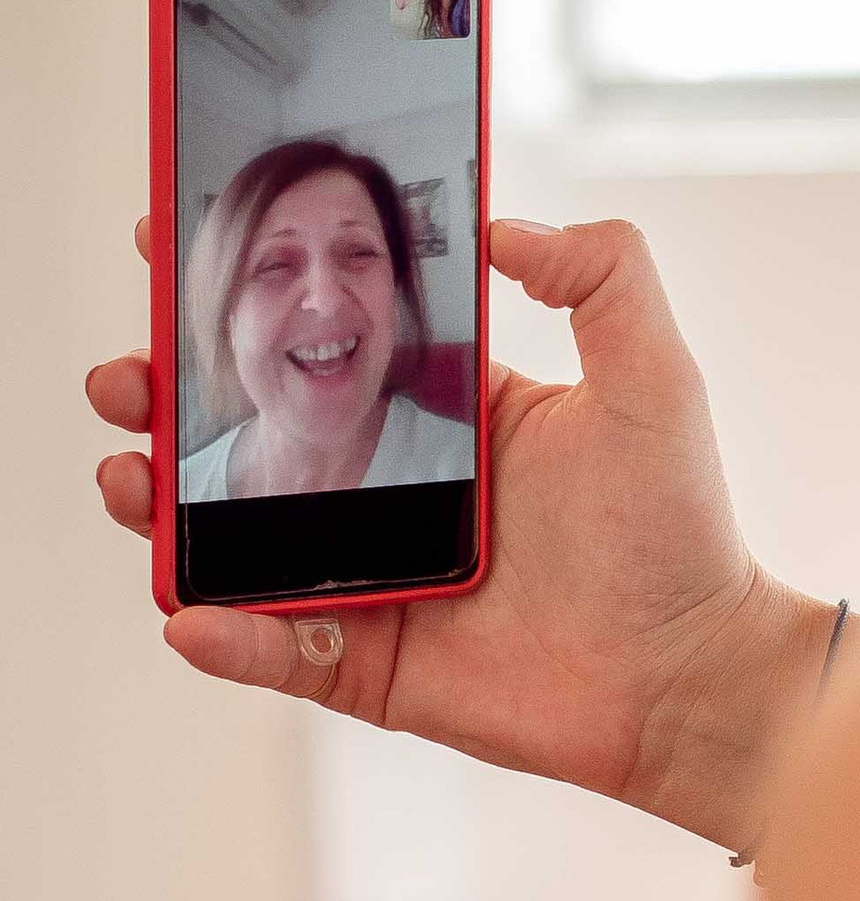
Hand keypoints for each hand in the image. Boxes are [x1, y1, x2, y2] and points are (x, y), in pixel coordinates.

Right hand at [88, 215, 845, 851]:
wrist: (692, 675)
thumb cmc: (680, 532)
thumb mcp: (653, 377)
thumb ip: (601, 275)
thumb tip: (503, 224)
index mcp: (447, 411)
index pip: (326, 340)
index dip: (249, 300)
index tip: (177, 246)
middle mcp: (398, 487)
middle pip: (255, 434)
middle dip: (172, 401)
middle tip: (126, 376)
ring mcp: (372, 575)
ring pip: (237, 537)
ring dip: (166, 507)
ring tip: (129, 476)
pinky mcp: (369, 662)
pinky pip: (275, 649)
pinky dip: (225, 636)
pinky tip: (190, 612)